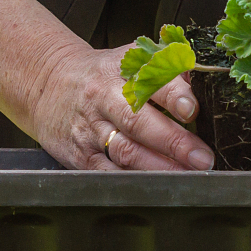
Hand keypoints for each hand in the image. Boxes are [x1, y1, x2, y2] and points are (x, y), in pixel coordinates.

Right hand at [27, 43, 212, 170]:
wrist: (48, 83)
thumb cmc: (103, 76)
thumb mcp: (131, 61)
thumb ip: (167, 68)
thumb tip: (203, 81)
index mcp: (122, 70)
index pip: (151, 80)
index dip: (173, 96)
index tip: (192, 111)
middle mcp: (104, 98)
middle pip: (139, 121)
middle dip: (173, 142)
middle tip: (202, 159)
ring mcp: (90, 127)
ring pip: (125, 150)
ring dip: (159, 168)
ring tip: (187, 177)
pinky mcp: (80, 154)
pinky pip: (107, 172)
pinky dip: (131, 182)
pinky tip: (155, 189)